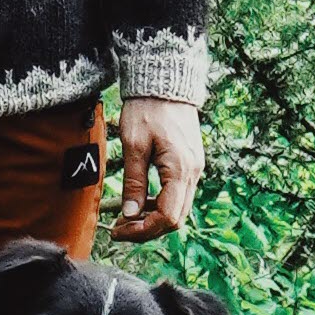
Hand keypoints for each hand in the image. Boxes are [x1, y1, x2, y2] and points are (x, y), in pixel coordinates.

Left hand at [113, 96, 202, 242]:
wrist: (165, 83)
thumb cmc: (148, 109)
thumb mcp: (134, 145)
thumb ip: (134, 182)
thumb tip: (129, 214)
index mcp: (180, 170)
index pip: (167, 217)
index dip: (143, 230)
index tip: (120, 231)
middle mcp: (193, 173)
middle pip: (175, 218)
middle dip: (147, 229)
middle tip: (120, 229)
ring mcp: (195, 169)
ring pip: (178, 208)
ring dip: (153, 218)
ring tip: (127, 217)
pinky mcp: (190, 164)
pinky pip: (179, 194)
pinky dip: (160, 204)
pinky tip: (140, 201)